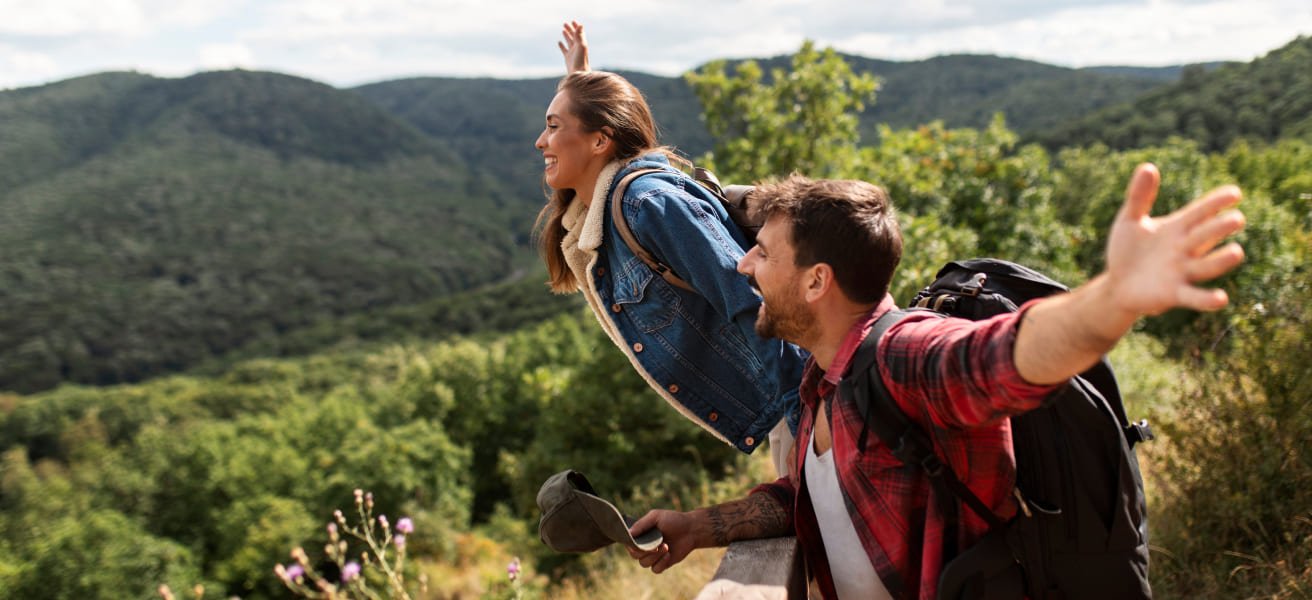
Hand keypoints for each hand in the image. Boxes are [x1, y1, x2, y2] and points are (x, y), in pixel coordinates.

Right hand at [558, 20, 589, 72]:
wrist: (578, 73)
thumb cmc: (581, 60)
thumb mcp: (580, 46)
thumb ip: (580, 35)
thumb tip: (580, 25)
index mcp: (581, 44)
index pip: (579, 33)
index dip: (576, 27)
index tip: (572, 21)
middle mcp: (577, 47)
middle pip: (573, 36)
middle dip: (570, 29)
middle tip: (564, 23)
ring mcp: (572, 53)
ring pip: (569, 42)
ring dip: (566, 36)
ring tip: (563, 30)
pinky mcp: (568, 58)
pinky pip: (564, 50)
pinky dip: (562, 45)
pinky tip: (559, 42)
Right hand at [626, 509, 701, 573]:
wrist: (691, 530)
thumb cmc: (673, 520)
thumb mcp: (656, 517)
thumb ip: (641, 524)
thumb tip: (628, 533)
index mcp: (640, 535)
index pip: (628, 543)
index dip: (631, 545)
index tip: (639, 542)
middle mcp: (644, 546)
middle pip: (634, 555)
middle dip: (644, 551)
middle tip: (656, 545)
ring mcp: (653, 556)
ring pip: (644, 563)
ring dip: (654, 556)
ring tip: (666, 546)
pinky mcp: (662, 563)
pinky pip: (655, 570)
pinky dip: (661, 563)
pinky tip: (669, 554)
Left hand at [1104, 163, 1245, 316]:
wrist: (1117, 285)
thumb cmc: (1128, 250)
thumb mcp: (1129, 221)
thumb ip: (1139, 197)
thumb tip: (1148, 166)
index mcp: (1177, 228)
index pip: (1200, 212)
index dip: (1216, 203)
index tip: (1234, 193)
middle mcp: (1185, 249)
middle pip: (1206, 236)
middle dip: (1219, 228)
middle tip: (1237, 219)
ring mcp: (1182, 272)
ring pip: (1206, 266)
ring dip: (1221, 260)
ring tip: (1237, 252)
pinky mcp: (1174, 294)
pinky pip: (1194, 297)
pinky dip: (1206, 299)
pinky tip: (1221, 298)